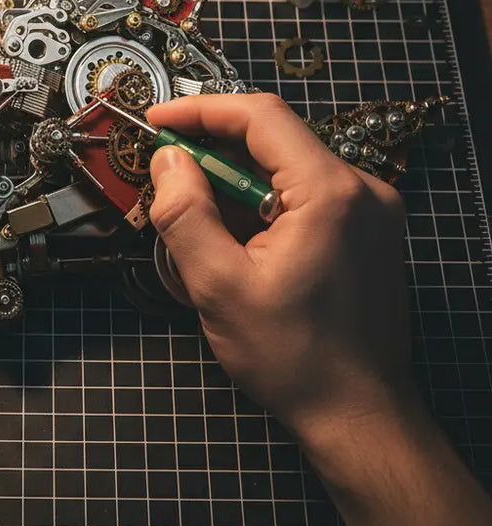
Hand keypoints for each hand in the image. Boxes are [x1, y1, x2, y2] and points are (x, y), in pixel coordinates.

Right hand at [145, 93, 412, 443]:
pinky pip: (303, 191)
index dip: (200, 109)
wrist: (359, 416)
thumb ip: (185, 214)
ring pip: (285, 165)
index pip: (259, 117)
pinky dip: (260, 199)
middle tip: (164, 169)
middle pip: (273, 137)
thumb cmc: (295, 359)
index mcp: (330, 193)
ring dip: (233, 178)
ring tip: (193, 213)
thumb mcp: (220, 286)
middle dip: (212, 147)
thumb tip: (166, 160)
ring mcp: (369, 209)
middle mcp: (361, 189)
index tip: (156, 119)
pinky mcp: (366, 229)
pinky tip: (233, 234)